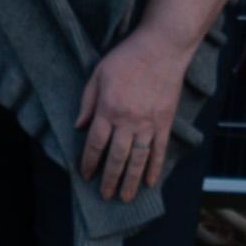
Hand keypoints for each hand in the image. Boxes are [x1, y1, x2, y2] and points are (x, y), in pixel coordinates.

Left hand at [74, 37, 182, 201]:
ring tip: (125, 197)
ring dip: (130, 181)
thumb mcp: (98, 74)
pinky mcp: (165, 121)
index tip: (86, 175)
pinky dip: (155, 168)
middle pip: (116, 157)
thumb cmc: (126, 57)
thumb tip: (79, 126)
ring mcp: (148, 123)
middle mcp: (128, 120)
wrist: (161, 48)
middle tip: (105, 195)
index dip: (89, 162)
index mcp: (108, 109)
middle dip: (109, 179)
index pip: (96, 143)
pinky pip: (159, 150)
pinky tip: (150, 182)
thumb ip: (87, 102)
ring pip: (138, 159)